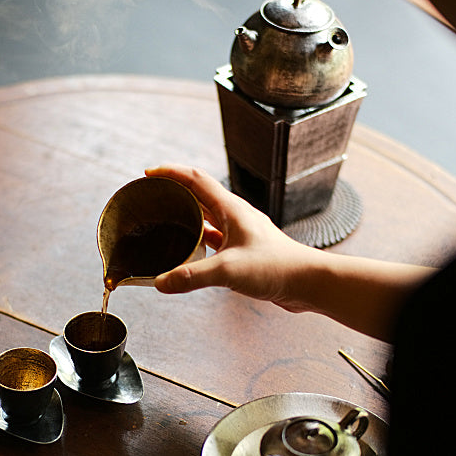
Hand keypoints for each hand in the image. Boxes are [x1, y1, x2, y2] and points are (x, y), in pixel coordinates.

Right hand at [144, 165, 313, 309]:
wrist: (307, 282)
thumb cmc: (277, 268)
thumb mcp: (228, 271)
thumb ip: (192, 276)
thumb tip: (161, 283)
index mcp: (231, 209)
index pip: (195, 179)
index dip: (170, 173)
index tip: (149, 174)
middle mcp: (235, 216)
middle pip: (198, 194)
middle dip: (174, 192)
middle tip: (152, 198)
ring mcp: (240, 232)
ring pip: (206, 217)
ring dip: (186, 215)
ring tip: (165, 221)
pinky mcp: (243, 250)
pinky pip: (214, 237)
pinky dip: (198, 239)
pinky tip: (189, 250)